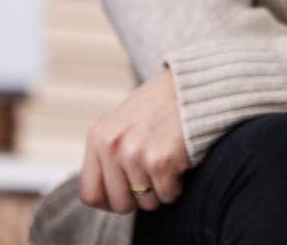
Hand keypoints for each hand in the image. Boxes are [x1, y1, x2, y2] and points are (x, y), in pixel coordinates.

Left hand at [79, 67, 189, 213]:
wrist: (196, 83)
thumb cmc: (163, 103)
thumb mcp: (124, 120)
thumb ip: (108, 151)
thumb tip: (103, 192)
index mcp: (98, 136)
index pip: (90, 194)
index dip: (110, 201)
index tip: (128, 194)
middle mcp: (111, 146)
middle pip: (120, 203)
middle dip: (140, 197)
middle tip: (155, 177)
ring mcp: (134, 154)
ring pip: (146, 202)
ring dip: (162, 189)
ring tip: (170, 162)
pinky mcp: (159, 161)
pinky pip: (168, 195)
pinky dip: (178, 185)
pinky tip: (181, 161)